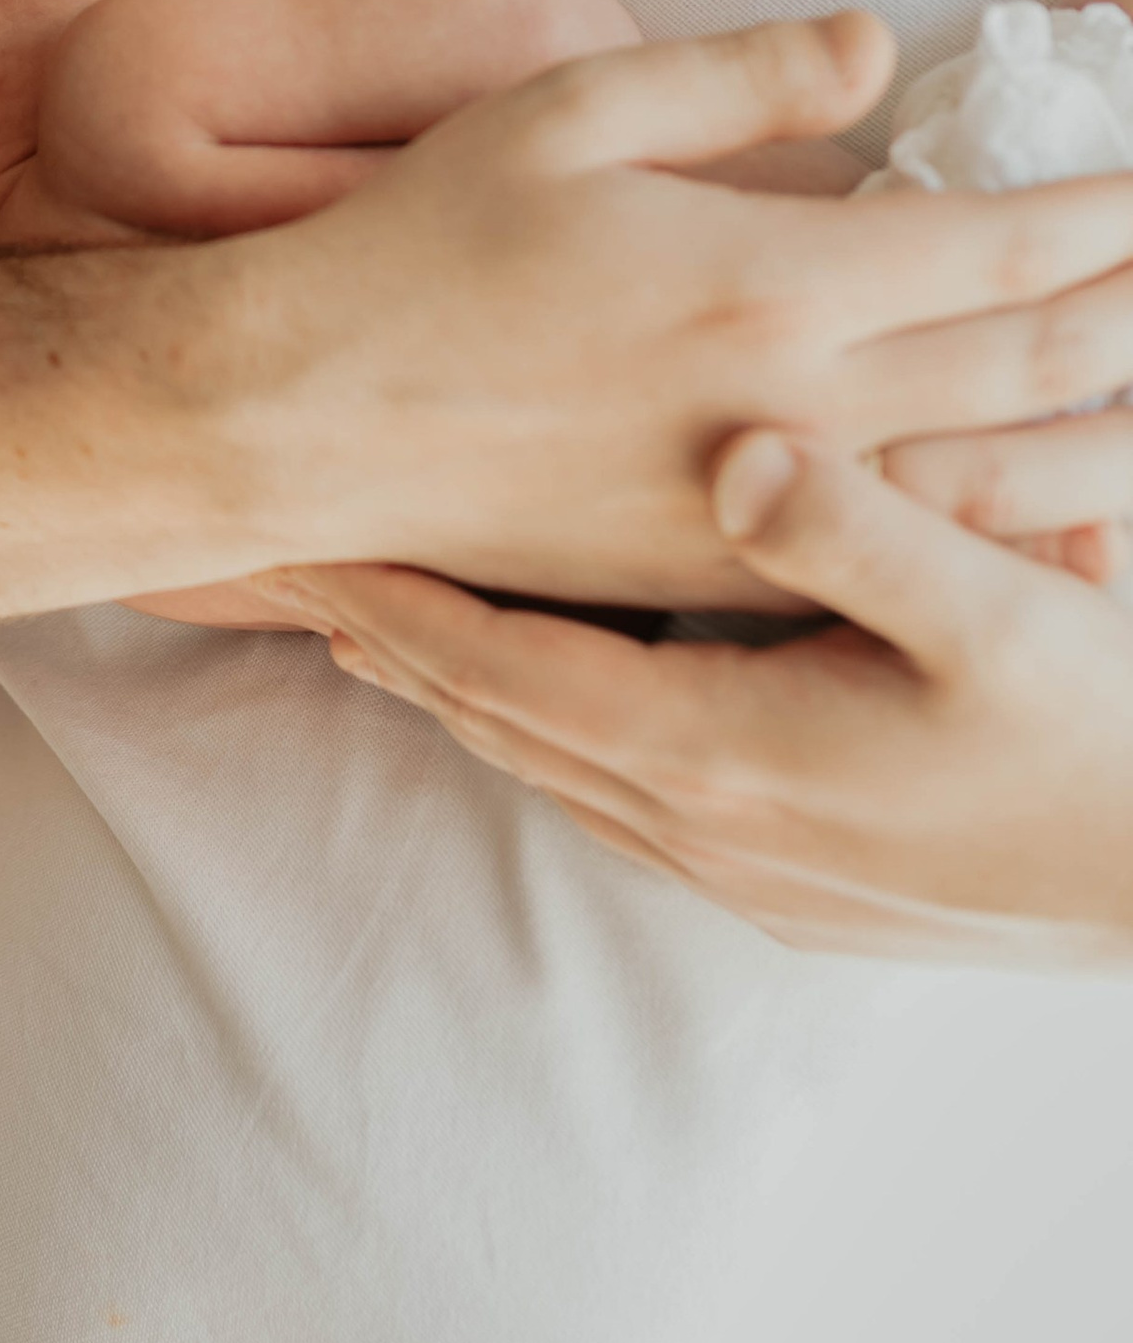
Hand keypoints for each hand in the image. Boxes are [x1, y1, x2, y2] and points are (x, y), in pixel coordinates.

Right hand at [256, 12, 1132, 605]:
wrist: (304, 417)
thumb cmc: (421, 248)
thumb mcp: (567, 108)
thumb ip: (740, 75)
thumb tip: (877, 47)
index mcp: (770, 282)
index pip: (1008, 245)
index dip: (1117, 213)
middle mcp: (795, 406)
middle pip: (1038, 365)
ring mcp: (766, 506)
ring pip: (999, 480)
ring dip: (1109, 437)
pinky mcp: (723, 571)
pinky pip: (907, 549)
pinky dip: (1007, 524)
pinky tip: (1053, 504)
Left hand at [285, 438, 1132, 963]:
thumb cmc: (1106, 743)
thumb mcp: (1005, 617)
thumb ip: (865, 532)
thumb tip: (738, 455)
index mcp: (729, 753)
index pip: (506, 670)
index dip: (396, 602)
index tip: (301, 540)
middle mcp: (709, 828)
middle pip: (499, 721)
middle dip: (392, 638)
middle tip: (290, 564)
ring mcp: (745, 870)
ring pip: (550, 765)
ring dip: (460, 689)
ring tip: (375, 619)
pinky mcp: (789, 886)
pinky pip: (615, 796)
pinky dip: (544, 730)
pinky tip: (536, 695)